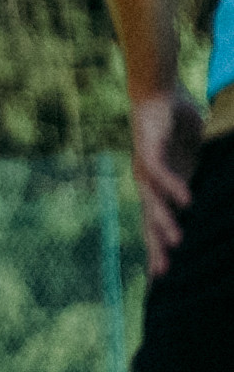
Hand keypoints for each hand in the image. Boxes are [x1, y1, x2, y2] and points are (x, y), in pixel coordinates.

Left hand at [135, 88, 202, 276]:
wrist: (158, 94)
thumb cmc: (177, 127)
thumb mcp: (197, 160)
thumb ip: (207, 179)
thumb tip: (225, 197)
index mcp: (161, 189)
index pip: (158, 224)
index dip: (160, 248)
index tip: (165, 277)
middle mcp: (149, 184)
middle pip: (150, 222)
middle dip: (156, 247)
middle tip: (164, 274)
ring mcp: (146, 169)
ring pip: (153, 202)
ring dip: (165, 222)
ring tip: (177, 243)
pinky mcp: (149, 150)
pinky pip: (161, 172)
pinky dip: (174, 186)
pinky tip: (187, 202)